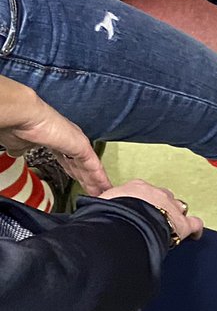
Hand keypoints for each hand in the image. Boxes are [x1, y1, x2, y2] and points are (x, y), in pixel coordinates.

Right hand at [0, 76, 109, 194]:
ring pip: (90, 168)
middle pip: (81, 166)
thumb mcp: (20, 144)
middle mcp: (69, 141)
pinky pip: (94, 167)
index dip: (73, 171)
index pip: (68, 160)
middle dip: (87, 180)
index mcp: (55, 140)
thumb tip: (17, 151)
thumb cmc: (20, 126)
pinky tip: (106, 187)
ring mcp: (78, 144)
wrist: (25, 117)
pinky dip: (100, 178)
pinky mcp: (82, 147)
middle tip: (95, 190)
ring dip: (96, 182)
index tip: (77, 179)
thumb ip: (22, 149)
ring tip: (103, 192)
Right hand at [100, 179, 203, 241]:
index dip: (140, 203)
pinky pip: (194, 224)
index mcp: (135, 188)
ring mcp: (170, 207)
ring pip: (177, 209)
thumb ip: (101, 206)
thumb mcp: (100, 206)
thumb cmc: (108, 214)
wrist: (124, 222)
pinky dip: (195, 230)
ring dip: (173, 217)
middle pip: (161, 198)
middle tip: (150, 221)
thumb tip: (89, 212)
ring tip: (167, 227)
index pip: (141, 192)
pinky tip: (194, 235)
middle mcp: (156, 194)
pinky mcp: (181, 223)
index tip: (136, 210)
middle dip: (158, 208)